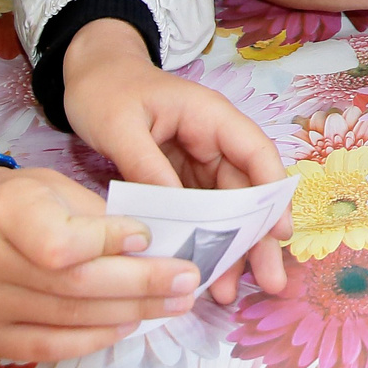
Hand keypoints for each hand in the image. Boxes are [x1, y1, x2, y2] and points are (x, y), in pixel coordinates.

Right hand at [0, 164, 201, 363]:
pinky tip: (129, 323)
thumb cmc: (28, 202)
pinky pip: (50, 346)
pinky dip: (96, 337)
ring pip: (69, 318)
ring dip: (130, 312)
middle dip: (141, 284)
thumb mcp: (61, 188)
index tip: (148, 236)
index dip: (109, 243)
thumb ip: (102, 218)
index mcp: (7, 212)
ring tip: (172, 303)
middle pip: (75, 285)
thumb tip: (158, 250)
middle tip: (187, 281)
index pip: (63, 243)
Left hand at [62, 19, 289, 303]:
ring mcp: (198, 160)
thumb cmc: (106, 90)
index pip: (254, 152)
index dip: (271, 193)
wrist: (87, 75)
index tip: (280, 233)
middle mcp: (213, 140)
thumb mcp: (120, 126)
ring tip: (227, 292)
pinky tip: (200, 273)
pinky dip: (201, 241)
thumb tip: (172, 214)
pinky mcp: (179, 177)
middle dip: (258, 237)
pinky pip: (198, 212)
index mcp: (209, 116)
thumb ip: (147, 167)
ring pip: (225, 208)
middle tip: (268, 282)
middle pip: (246, 190)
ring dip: (229, 248)